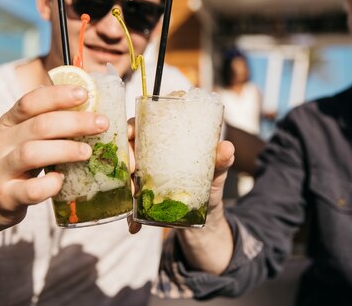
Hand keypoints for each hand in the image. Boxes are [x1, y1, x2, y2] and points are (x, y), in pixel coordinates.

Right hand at [0, 85, 108, 237]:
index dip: (58, 95)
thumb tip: (88, 104)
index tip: (85, 93)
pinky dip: (50, 185)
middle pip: (39, 125)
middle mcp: (1, 142)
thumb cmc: (13, 164)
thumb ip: (46, 123)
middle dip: (75, 122)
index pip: (31, 101)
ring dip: (65, 150)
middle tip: (102, 123)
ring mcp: (1, 170)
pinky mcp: (6, 196)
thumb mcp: (22, 137)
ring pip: (32, 153)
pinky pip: (31, 190)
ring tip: (88, 151)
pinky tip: (62, 181)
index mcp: (8, 123)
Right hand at [126, 114, 234, 233]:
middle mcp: (147, 158)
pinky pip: (130, 207)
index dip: (132, 125)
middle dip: (126, 157)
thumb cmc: (209, 181)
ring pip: (124, 178)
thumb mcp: (216, 171)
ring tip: (133, 196)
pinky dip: (131, 217)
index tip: (131, 131)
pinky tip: (134, 226)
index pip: (141, 126)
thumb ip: (221, 161)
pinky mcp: (141, 201)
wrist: (206, 215)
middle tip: (132, 167)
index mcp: (162, 142)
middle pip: (127, 150)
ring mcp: (141, 180)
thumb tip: (227, 148)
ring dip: (124, 186)